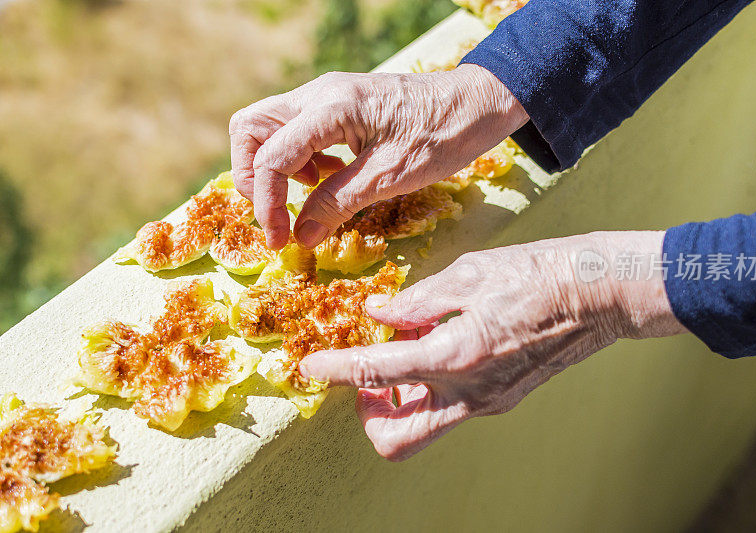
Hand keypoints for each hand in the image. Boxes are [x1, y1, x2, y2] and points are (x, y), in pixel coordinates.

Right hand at [229, 64, 527, 248]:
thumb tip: (299, 236)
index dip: (265, 203)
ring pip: (270, 129)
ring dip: (277, 168)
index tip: (279, 240)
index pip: (270, 156)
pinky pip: (297, 132)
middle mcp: (319, 94)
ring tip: (314, 194)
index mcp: (331, 107)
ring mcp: (326, 97)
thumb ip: (339, 203)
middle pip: (250, 129)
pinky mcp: (337, 107)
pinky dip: (300, 161)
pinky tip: (330, 178)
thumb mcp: (390, 178)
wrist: (475, 105)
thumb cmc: (442, 136)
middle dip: (253, 176)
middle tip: (277, 212)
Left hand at [299, 231, 686, 460]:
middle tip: (366, 376)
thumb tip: (378, 314)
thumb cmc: (539, 274)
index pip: (374, 375)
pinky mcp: (502, 398)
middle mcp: (470, 393)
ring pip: (424, 427)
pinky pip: (450, 406)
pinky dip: (429, 384)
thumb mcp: (468, 274)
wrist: (599, 293)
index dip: (333, 371)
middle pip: (396, 440)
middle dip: (368, 415)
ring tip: (406, 348)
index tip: (308, 368)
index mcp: (455, 356)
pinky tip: (438, 342)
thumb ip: (416, 301)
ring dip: (398, 400)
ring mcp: (489, 402)